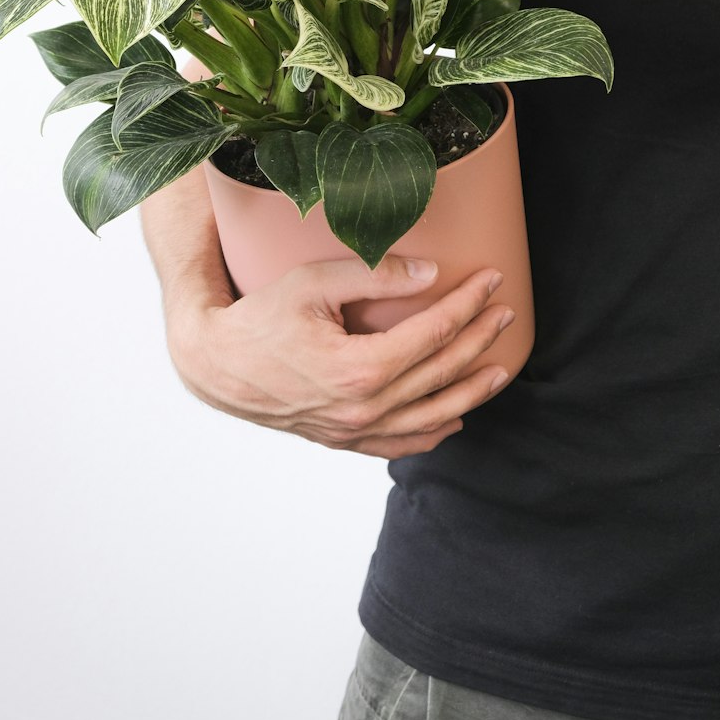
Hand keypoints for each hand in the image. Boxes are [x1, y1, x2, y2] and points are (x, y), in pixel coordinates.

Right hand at [164, 254, 514, 458]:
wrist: (216, 364)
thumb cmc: (260, 317)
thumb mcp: (313, 282)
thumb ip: (373, 274)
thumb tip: (430, 273)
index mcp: (359, 368)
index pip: (432, 334)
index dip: (467, 305)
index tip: (491, 280)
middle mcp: (362, 409)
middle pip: (440, 373)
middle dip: (478, 339)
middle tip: (503, 311)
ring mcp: (353, 431)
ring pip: (430, 417)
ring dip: (470, 390)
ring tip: (499, 367)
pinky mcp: (342, 440)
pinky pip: (400, 446)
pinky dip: (433, 433)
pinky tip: (454, 417)